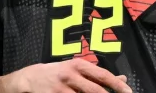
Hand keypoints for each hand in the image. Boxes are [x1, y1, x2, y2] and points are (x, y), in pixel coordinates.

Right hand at [1, 59, 130, 92]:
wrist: (27, 79)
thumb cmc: (54, 74)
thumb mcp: (74, 70)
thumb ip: (96, 75)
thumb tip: (122, 79)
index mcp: (77, 65)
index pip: (102, 75)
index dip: (116, 84)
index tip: (129, 92)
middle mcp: (70, 76)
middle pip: (95, 90)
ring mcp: (61, 89)